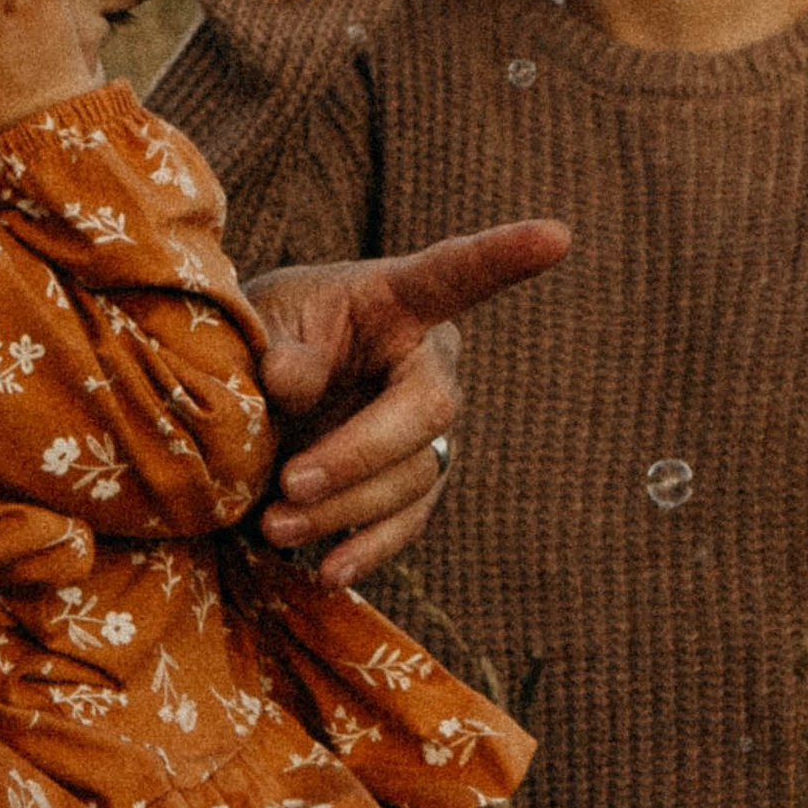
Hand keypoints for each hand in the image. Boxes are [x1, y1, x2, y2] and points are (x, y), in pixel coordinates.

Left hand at [246, 220, 570, 584]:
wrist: (250, 400)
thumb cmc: (262, 339)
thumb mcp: (257, 323)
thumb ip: (276, 344)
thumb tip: (292, 380)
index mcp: (396, 298)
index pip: (455, 273)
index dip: (505, 256)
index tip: (557, 236)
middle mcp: (430, 360)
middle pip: (430, 409)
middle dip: (360, 454)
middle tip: (291, 483)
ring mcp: (428, 426)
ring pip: (414, 475)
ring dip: (343, 510)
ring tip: (273, 527)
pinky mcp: (414, 481)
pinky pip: (408, 521)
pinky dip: (370, 548)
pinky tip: (331, 571)